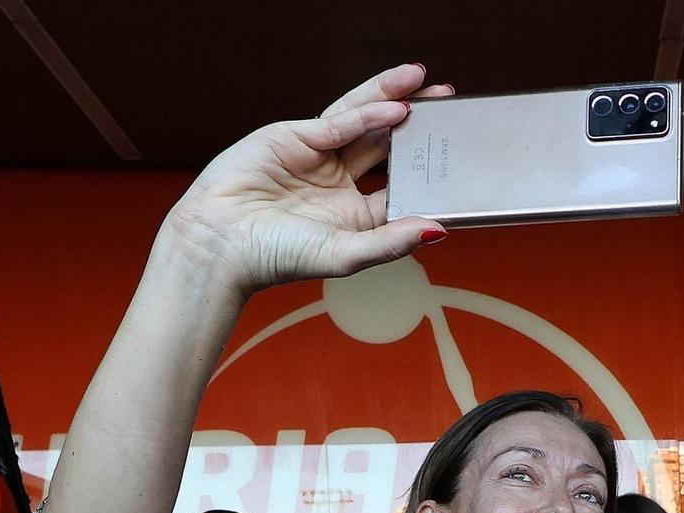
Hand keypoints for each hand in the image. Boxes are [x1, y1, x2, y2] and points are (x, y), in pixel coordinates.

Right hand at [163, 64, 453, 293]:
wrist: (217, 242)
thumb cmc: (276, 258)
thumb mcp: (346, 255)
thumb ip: (393, 242)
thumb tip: (439, 230)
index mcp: (359, 215)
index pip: (405, 187)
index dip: (433, 171)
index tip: (465, 157)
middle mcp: (342, 183)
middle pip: (391, 146)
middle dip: (422, 125)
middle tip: (454, 105)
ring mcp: (320, 157)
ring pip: (367, 122)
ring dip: (396, 100)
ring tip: (427, 83)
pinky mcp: (296, 137)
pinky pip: (339, 123)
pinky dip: (366, 113)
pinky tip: (394, 107)